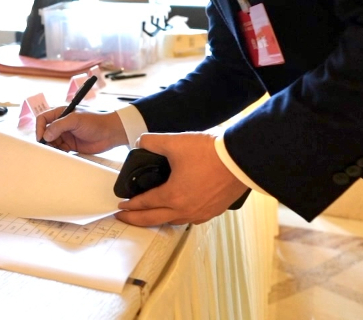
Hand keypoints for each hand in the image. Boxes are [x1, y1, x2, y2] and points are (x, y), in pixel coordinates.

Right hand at [38, 107, 127, 154]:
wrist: (111, 133)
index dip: (39, 128)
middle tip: (47, 147)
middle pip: (45, 132)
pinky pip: (60, 150)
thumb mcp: (75, 120)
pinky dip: (58, 153)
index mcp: (61, 113)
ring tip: (54, 152)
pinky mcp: (71, 145)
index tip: (41, 137)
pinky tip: (61, 154)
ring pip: (51, 142)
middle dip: (44, 140)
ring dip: (51, 147)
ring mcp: (66, 135)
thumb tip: (46, 135)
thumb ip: (59, 126)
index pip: (43, 119)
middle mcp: (62, 124)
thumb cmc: (96, 121)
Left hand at [115, 132, 246, 226]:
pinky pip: (191, 219)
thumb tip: (141, 143)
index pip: (145, 204)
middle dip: (136, 220)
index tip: (121, 206)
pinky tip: (178, 210)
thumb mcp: (175, 142)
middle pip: (154, 219)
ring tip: (150, 215)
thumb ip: (152, 141)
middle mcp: (186, 209)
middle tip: (124, 219)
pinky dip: (179, 217)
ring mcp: (201, 213)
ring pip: (173, 221)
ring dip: (159, 219)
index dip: (131, 205)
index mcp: (173, 196)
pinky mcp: (214, 211)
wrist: (240, 160)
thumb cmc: (211, 153)